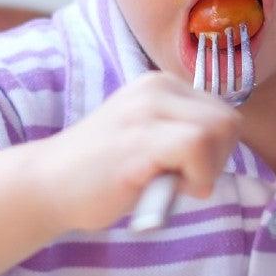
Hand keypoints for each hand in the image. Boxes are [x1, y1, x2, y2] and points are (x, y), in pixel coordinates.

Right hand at [39, 71, 241, 232]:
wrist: (47, 184)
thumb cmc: (101, 171)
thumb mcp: (148, 136)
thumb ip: (182, 132)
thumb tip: (225, 144)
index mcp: (161, 85)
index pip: (222, 113)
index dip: (215, 150)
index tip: (184, 170)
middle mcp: (156, 88)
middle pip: (228, 121)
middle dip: (217, 160)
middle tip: (181, 180)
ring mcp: (147, 110)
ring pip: (219, 130)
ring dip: (206, 170)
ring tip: (170, 183)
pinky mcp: (140, 137)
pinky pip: (198, 147)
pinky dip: (196, 177)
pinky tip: (167, 189)